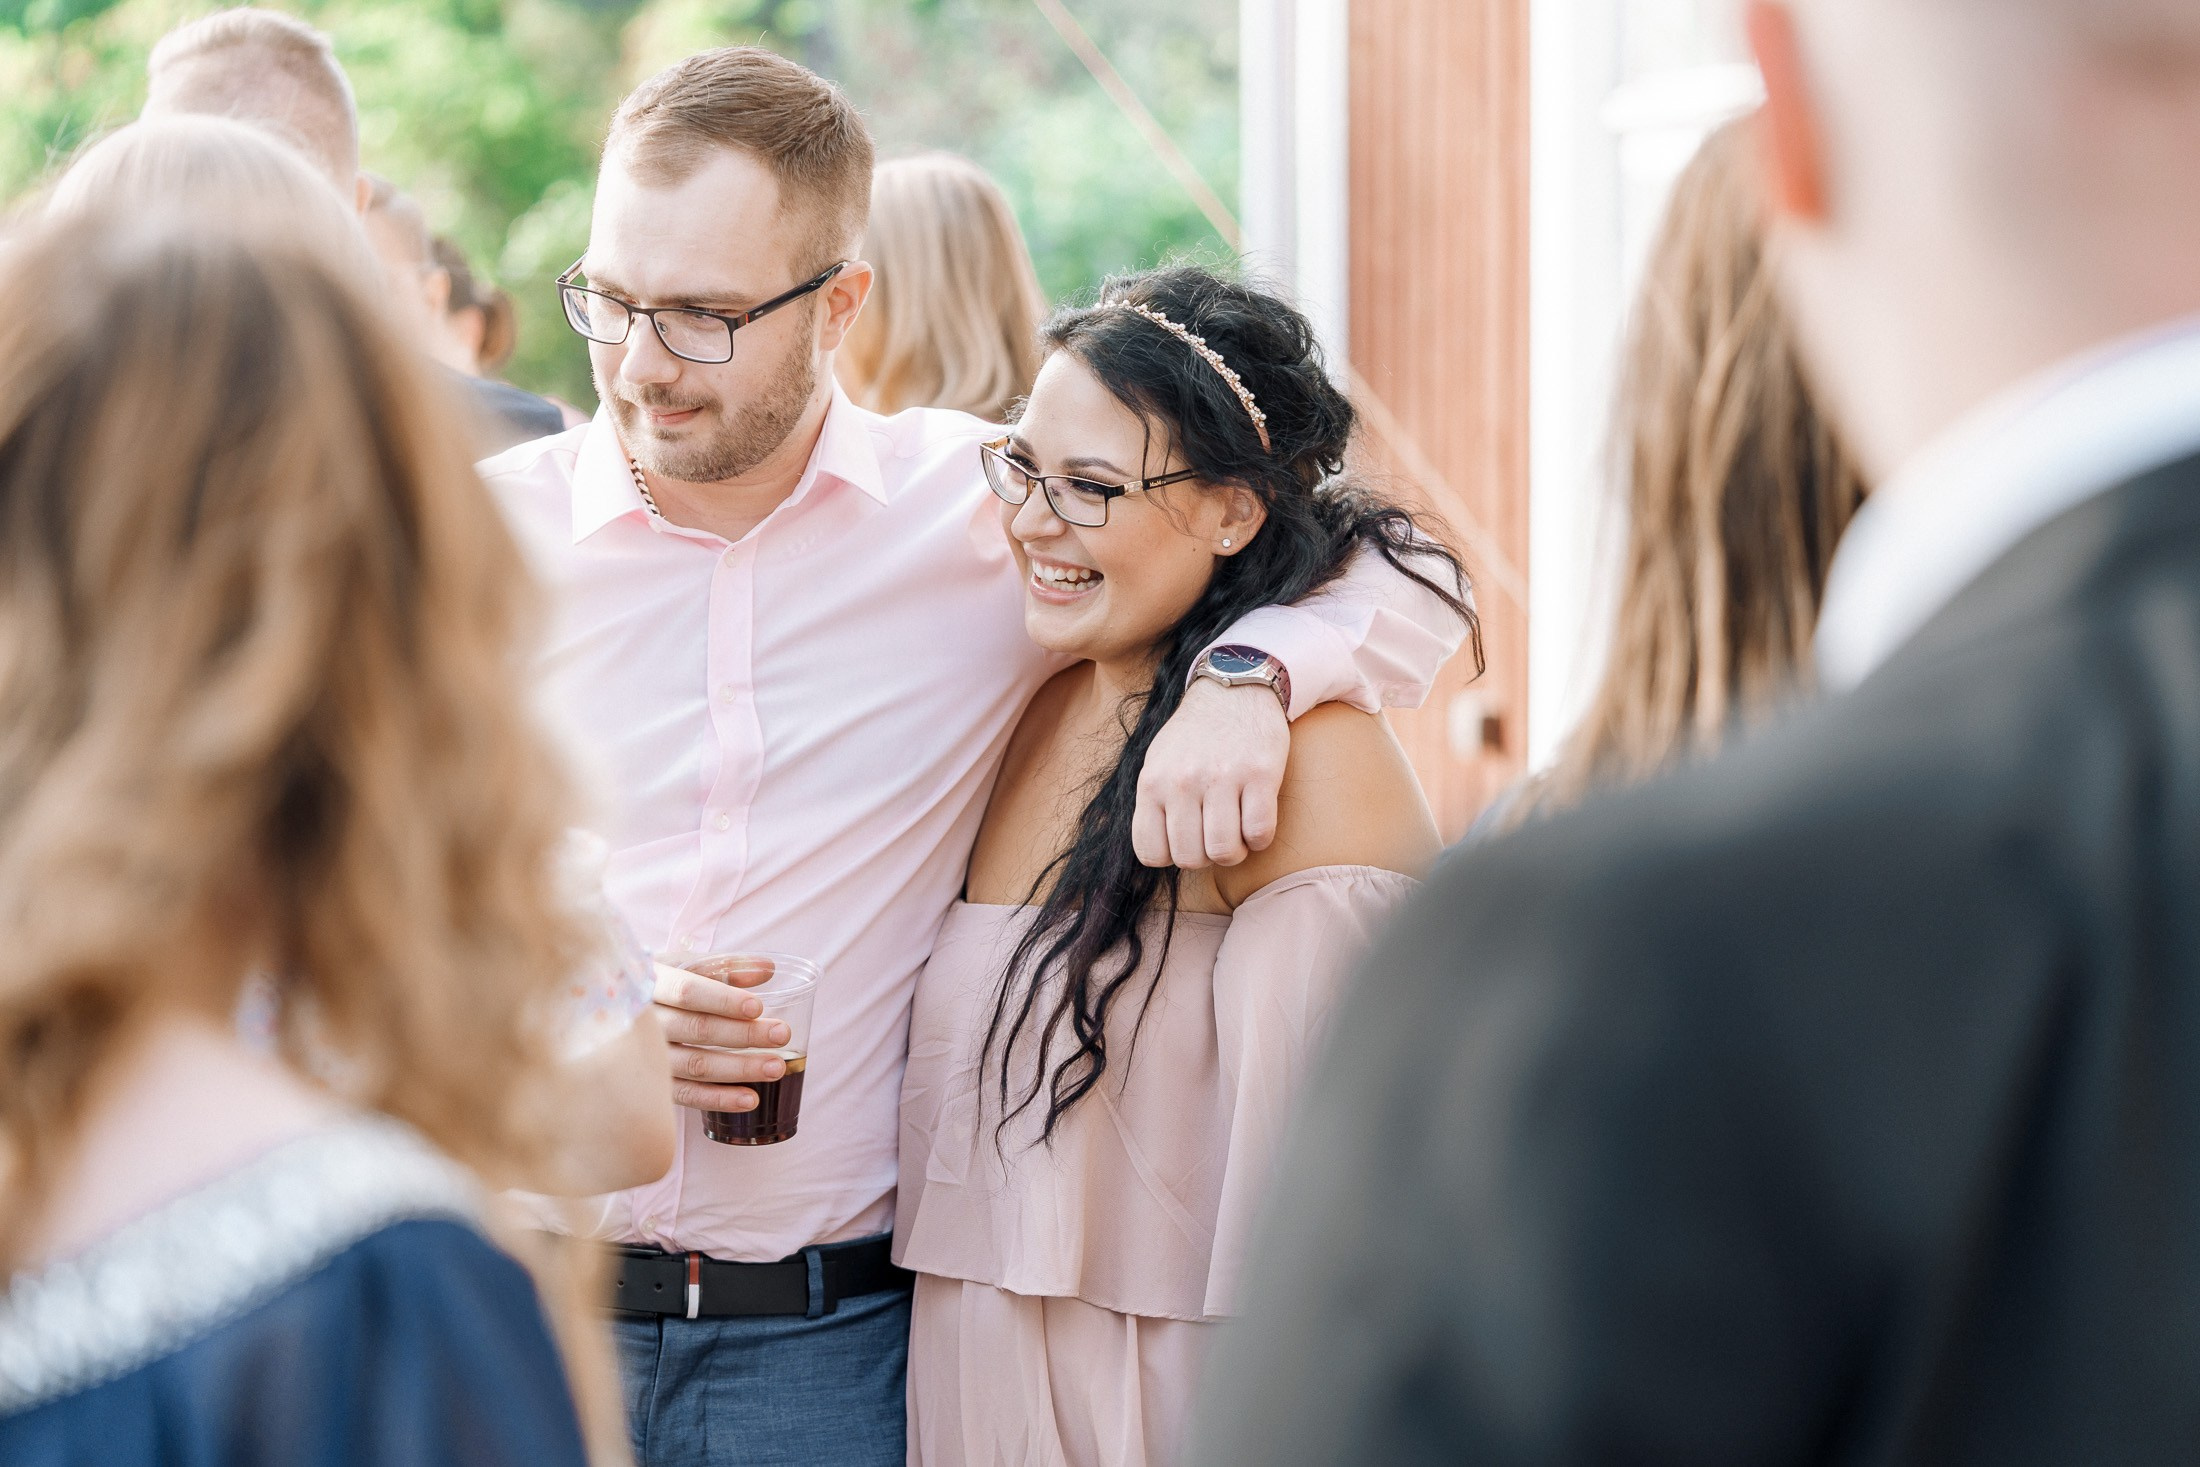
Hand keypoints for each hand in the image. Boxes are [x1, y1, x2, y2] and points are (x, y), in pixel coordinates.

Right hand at [651, 959, 791, 1113]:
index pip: (687, 992)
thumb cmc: (661, 984)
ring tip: (776, 1068)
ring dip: (739, 1069)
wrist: (613, 1011)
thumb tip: (767, 969)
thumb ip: (725, 966)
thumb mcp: (685, 965)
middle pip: (696, 1029)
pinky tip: (750, 1099)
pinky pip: (686, 1095)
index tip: (758, 1008)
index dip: (723, 1000)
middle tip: (782, 1035)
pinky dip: (719, 1099)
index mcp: (652, 982)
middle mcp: (643, 1022)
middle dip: (743, 1034)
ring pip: (695, 1065)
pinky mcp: (652, 1083)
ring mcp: (645, 1056)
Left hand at [1132, 677, 1288, 869]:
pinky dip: (1260, 838)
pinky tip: (1256, 819)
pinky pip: (1260, 833)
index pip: (1151, 853)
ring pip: (1225, 852)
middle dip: (1206, 857)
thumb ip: (1153, 805)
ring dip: (1235, 850)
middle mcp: (1183, 782)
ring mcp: (1222, 778)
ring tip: (1237, 830)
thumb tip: (1159, 854)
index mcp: (1152, 783)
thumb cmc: (1194, 737)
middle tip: (1214, 834)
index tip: (1185, 839)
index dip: (1172, 855)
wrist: (1234, 689)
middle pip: (1191, 858)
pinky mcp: (1260, 774)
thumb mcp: (1157, 764)